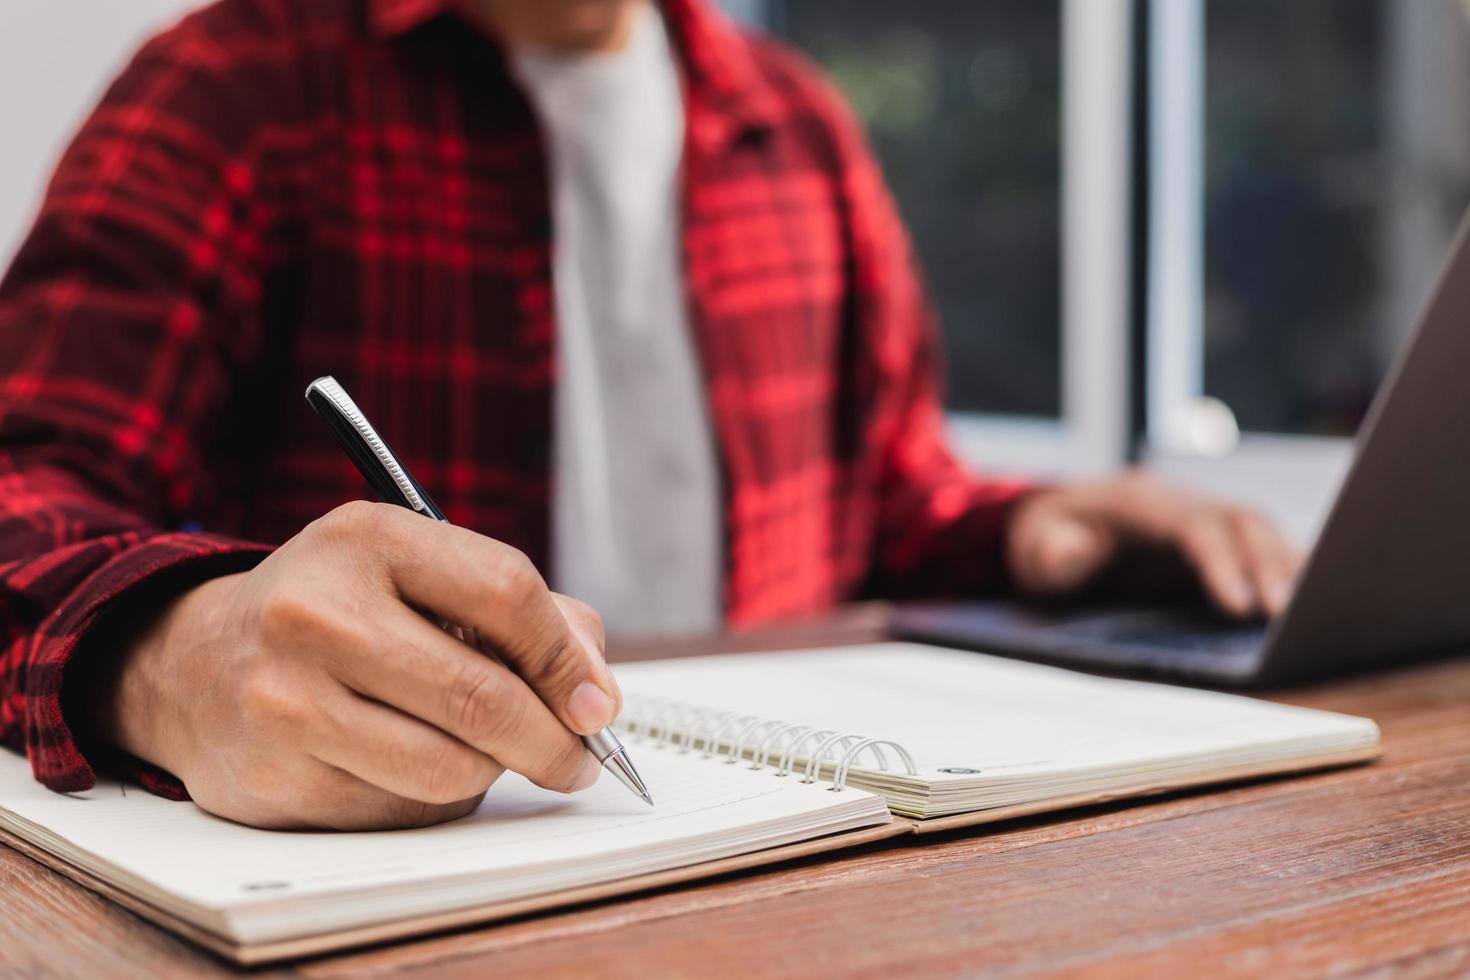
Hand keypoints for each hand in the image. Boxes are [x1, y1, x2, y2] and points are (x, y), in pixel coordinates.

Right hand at [91, 501, 619, 829]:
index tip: (599, 705)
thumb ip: (522, 611)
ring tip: (485, 753)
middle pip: (481, 695)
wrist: (194, 663)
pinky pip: (399, 808)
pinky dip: (433, 798)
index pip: (506, 593)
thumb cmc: (338, 614)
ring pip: (448, 766)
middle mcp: (318, 611)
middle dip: (553, 742)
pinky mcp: (272, 774)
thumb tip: (595, 688)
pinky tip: (411, 766)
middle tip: (579, 762)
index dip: (568, 659)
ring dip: (491, 772)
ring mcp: (286, 696)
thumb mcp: (417, 572)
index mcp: (369, 539)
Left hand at [1005, 471, 1302, 617]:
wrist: (1055, 524)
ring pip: (1258, 532)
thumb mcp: (1034, 548)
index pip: (1191, 526)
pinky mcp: (1216, 541)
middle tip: (1290, 616)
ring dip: (1288, 567)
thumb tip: (1071, 550)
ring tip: (1317, 611)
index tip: (1240, 608)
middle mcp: (1182, 501)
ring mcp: (1203, 517)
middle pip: (1238, 523)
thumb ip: (1051, 550)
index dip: (1219, 563)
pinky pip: (1259, 548)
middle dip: (1269, 566)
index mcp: (1140, 500)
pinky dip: (1286, 569)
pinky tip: (1314, 601)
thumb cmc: (1045, 540)